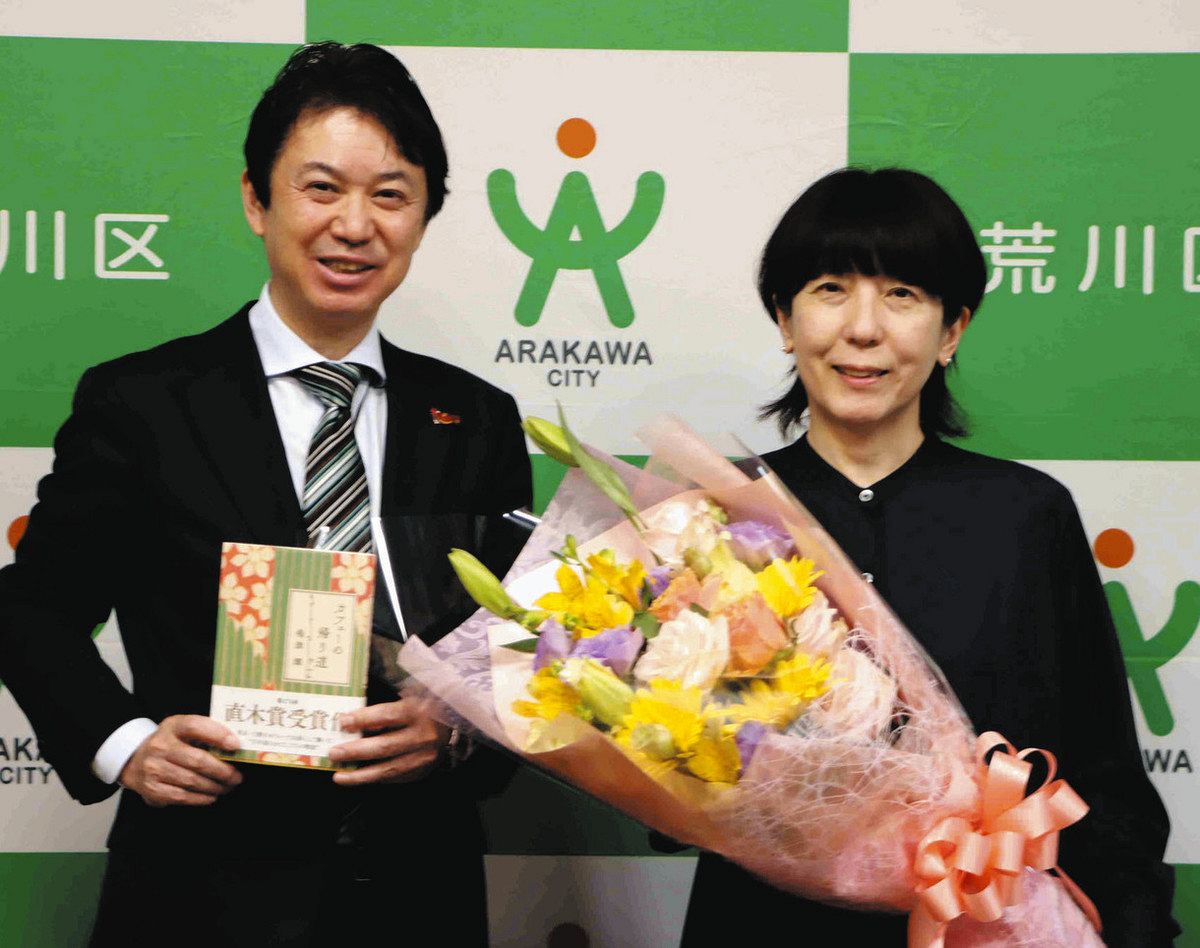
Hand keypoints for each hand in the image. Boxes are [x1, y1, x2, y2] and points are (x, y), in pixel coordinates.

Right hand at [118, 715, 241, 806]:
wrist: (135, 761)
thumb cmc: (170, 743)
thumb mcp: (182, 729)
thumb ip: (205, 733)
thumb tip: (236, 746)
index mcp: (172, 726)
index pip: (195, 726)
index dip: (218, 735)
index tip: (236, 745)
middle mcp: (160, 746)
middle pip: (197, 760)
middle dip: (223, 771)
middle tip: (237, 777)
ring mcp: (154, 768)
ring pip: (192, 781)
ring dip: (215, 786)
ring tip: (228, 786)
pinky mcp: (153, 788)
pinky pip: (182, 796)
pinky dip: (201, 798)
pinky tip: (212, 795)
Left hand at [328, 699, 447, 785]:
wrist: (458, 723)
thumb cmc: (429, 704)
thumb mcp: (412, 695)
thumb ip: (387, 706)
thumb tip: (353, 718)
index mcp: (420, 711)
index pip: (387, 716)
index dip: (364, 719)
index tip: (343, 721)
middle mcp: (423, 736)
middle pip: (385, 746)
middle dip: (356, 751)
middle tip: (334, 752)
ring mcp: (424, 757)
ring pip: (388, 769)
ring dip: (360, 775)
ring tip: (339, 776)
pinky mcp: (423, 771)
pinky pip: (395, 777)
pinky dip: (375, 779)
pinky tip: (359, 779)